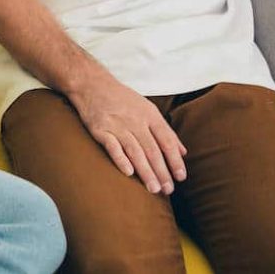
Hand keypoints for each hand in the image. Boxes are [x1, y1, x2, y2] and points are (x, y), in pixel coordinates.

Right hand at [70, 73, 187, 195]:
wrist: (91, 84)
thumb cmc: (122, 99)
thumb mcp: (147, 108)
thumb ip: (165, 130)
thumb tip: (183, 152)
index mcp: (149, 115)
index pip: (166, 141)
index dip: (174, 160)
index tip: (180, 177)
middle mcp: (135, 120)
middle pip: (152, 150)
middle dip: (161, 172)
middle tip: (168, 190)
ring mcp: (117, 125)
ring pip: (135, 151)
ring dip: (145, 171)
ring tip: (153, 189)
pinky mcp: (99, 129)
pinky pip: (112, 146)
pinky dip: (120, 159)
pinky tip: (128, 172)